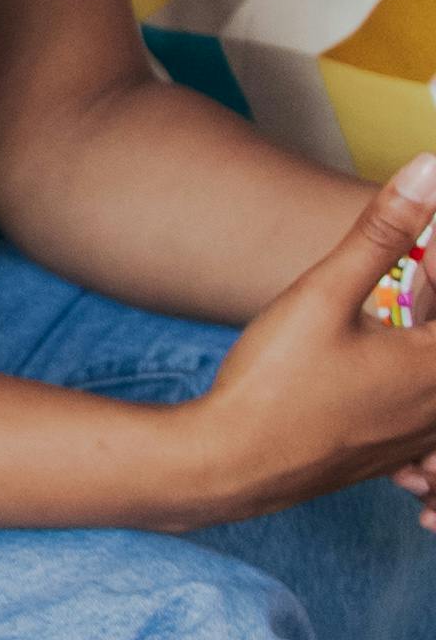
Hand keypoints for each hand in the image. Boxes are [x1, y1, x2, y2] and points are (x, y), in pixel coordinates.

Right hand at [172, 161, 435, 529]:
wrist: (224, 467)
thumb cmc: (271, 385)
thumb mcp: (322, 294)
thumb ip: (381, 233)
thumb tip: (428, 172)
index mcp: (433, 368)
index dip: (435, 270)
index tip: (417, 253)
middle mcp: (433, 411)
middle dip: (428, 305)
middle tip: (408, 276)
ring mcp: (413, 443)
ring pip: (435, 394)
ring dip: (421, 353)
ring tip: (396, 323)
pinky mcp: (386, 461)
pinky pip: (425, 434)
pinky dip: (416, 403)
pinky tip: (387, 386)